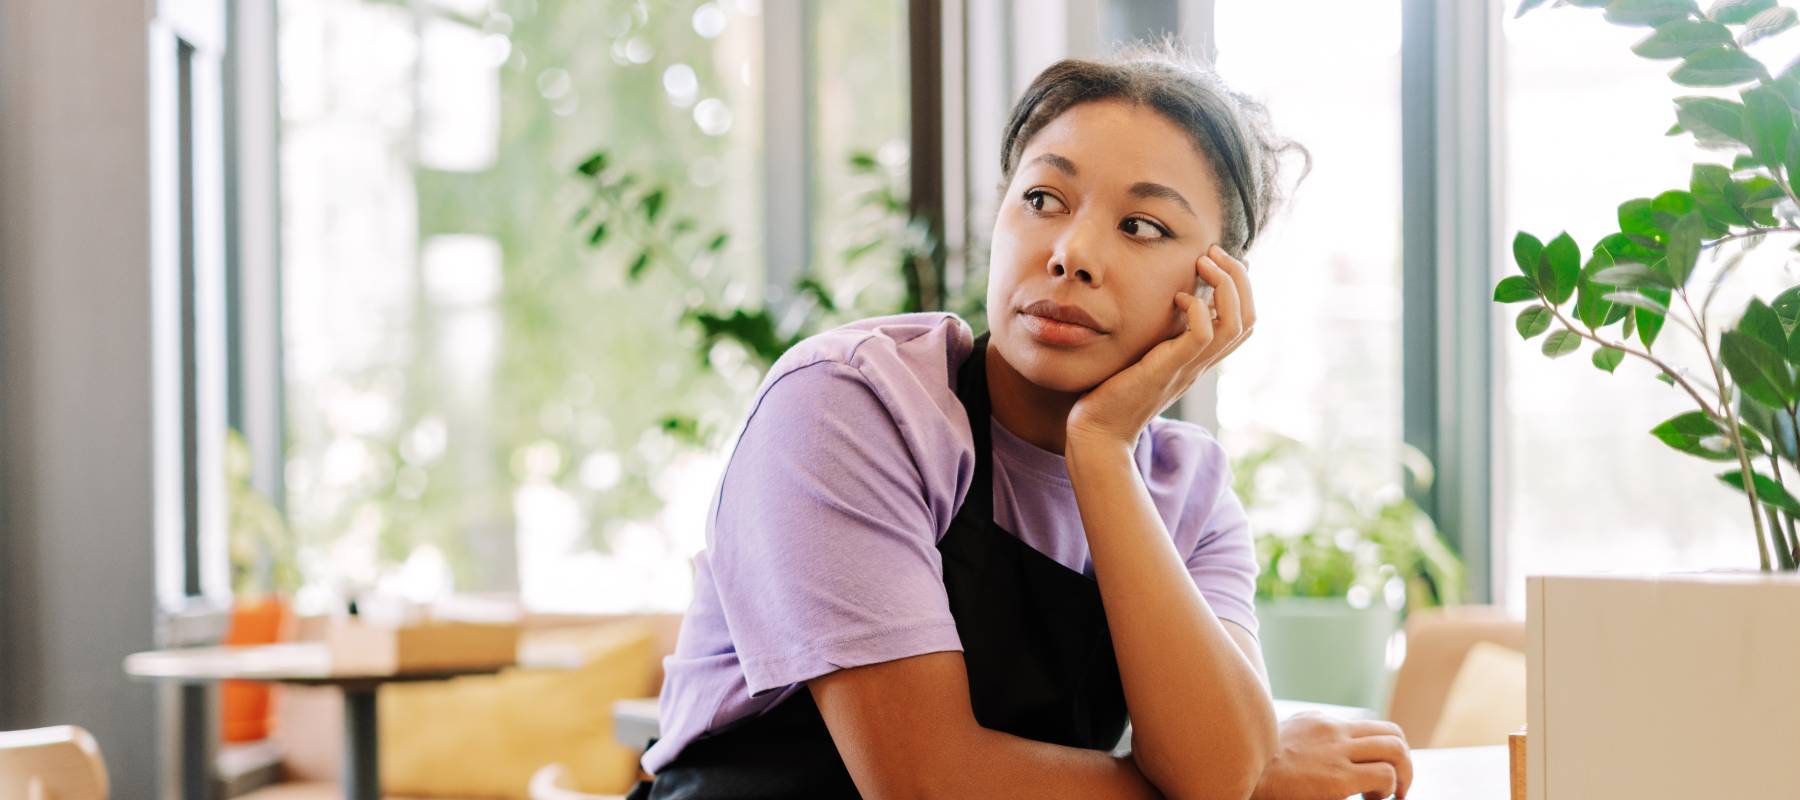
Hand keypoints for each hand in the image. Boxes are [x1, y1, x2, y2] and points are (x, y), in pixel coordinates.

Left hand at [1065, 244, 1253, 448]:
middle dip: (1239, 278)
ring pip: (1234, 324)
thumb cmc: (1115, 392)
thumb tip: (1168, 301)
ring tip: (1203, 263)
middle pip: (1249, 319)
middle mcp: (1201, 363)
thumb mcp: (1146, 355)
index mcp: (1200, 359)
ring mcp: (1188, 368)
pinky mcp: (1168, 369)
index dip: (1241, 287)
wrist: (1098, 431)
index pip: (1244, 322)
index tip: (1215, 262)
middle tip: (1213, 253)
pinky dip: (1199, 309)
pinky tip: (1178, 300)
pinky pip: (1202, 336)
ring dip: (1225, 285)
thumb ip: (1161, 334)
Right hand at [1251, 713, 1412, 799]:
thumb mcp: (1276, 742)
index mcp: (1317, 721)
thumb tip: (1313, 761)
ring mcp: (1337, 751)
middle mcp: (1332, 730)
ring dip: (1403, 775)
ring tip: (1391, 796)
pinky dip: (1389, 790)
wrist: (1233, 775)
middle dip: (1403, 761)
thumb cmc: (1249, 768)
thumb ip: (1301, 743)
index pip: (1366, 726)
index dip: (1381, 751)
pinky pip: (1385, 776)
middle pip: (1392, 733)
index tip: (1376, 773)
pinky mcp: (1338, 779)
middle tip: (1397, 788)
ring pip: (1396, 750)